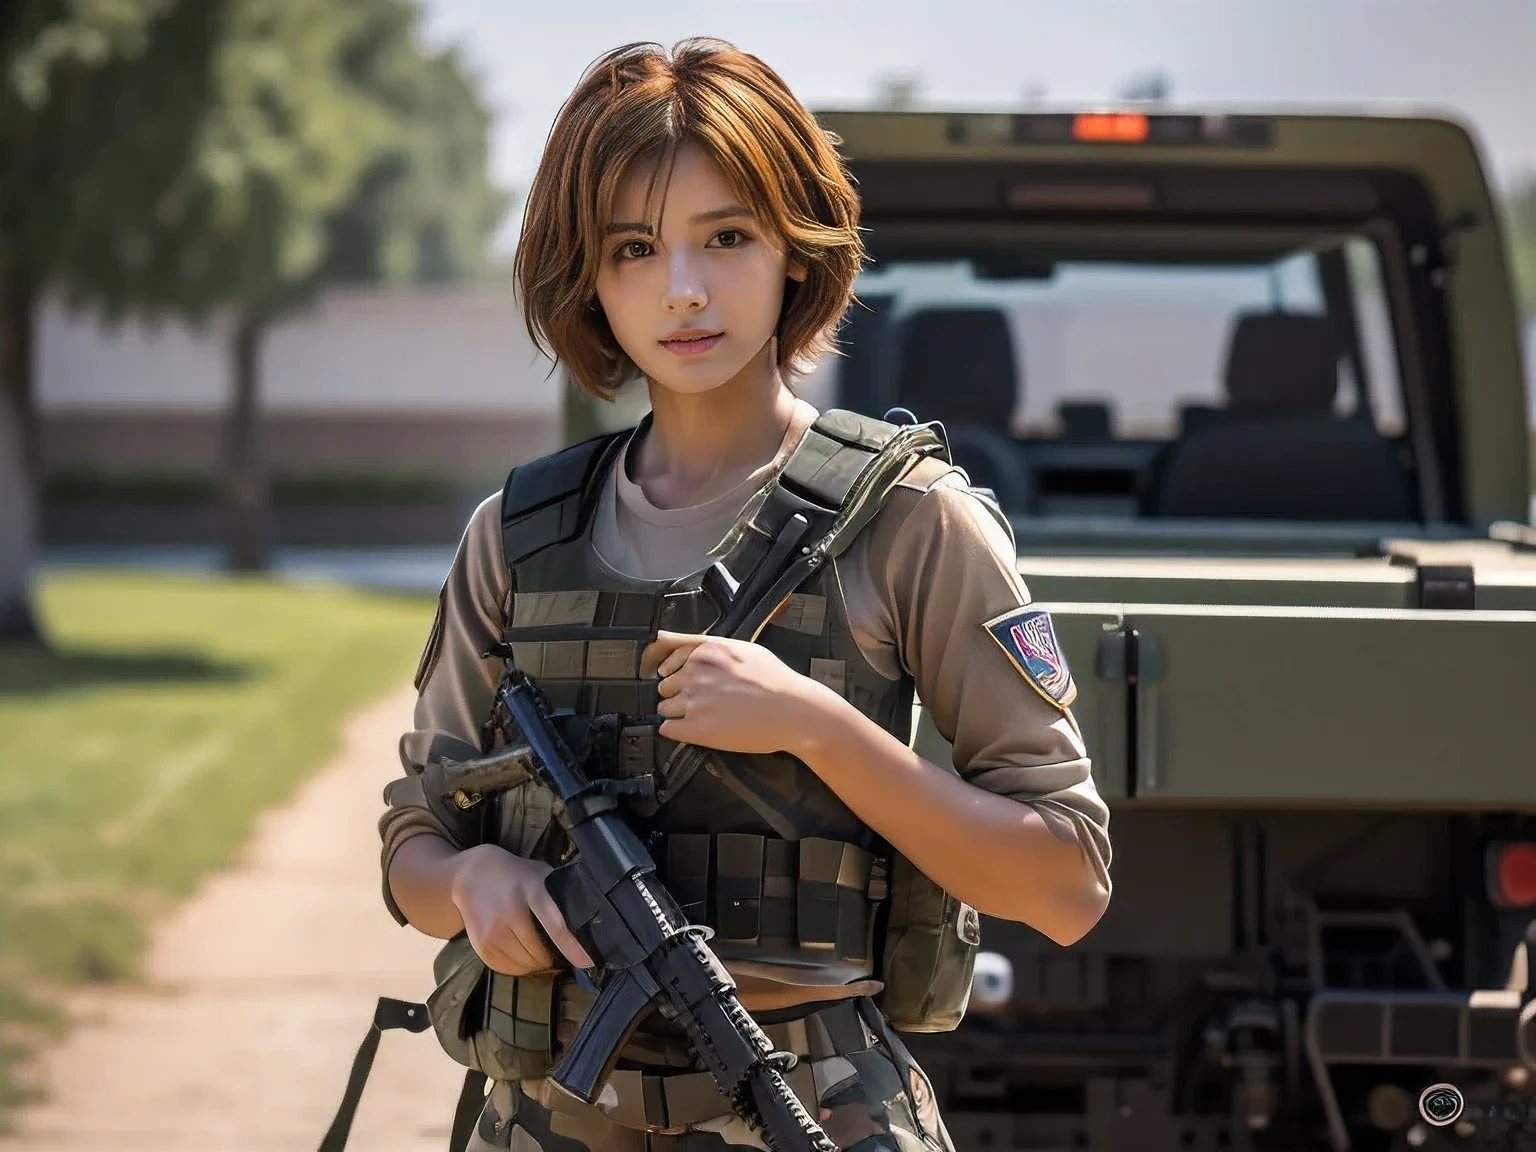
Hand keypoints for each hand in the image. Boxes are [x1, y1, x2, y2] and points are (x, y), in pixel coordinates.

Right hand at [449, 844, 593, 975]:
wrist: (471, 875)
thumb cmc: (517, 876)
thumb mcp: (541, 874)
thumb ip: (561, 893)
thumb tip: (591, 916)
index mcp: (532, 891)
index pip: (557, 925)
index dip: (574, 948)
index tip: (588, 962)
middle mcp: (511, 911)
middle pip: (539, 952)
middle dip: (554, 959)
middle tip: (561, 956)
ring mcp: (493, 930)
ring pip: (524, 964)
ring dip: (537, 965)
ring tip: (542, 956)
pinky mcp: (481, 944)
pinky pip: (506, 968)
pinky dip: (519, 968)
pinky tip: (523, 957)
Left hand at [638, 630, 841, 755]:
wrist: (794, 711)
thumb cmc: (772, 678)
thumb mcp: (737, 646)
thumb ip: (695, 640)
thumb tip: (659, 637)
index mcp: (703, 652)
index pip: (666, 662)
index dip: (676, 673)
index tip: (688, 681)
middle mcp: (694, 674)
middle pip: (665, 686)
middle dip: (680, 693)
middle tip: (709, 700)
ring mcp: (693, 702)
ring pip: (664, 708)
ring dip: (680, 713)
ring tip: (709, 715)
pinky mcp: (697, 729)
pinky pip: (667, 729)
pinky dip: (678, 730)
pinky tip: (699, 729)